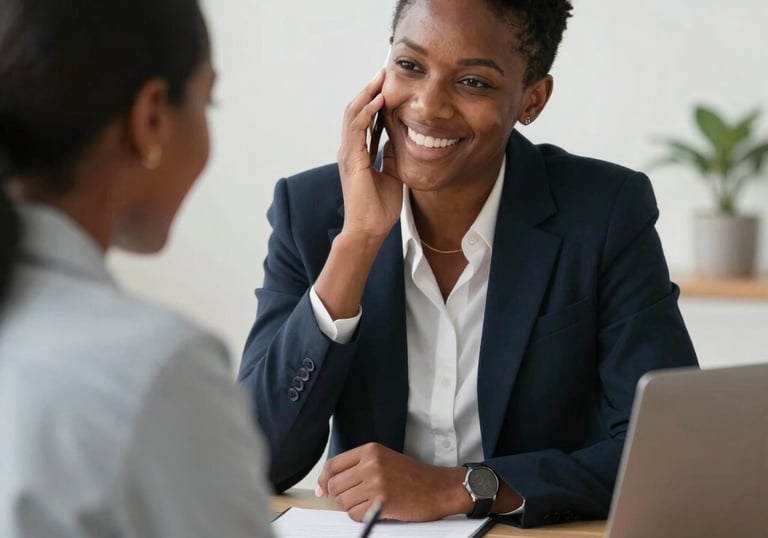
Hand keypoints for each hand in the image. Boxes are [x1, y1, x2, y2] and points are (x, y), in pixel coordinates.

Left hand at [316, 442, 468, 521]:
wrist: (439, 488)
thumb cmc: (413, 476)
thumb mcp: (384, 459)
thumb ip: (358, 466)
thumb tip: (327, 484)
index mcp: (370, 450)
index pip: (333, 465)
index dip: (323, 480)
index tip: (321, 490)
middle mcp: (371, 464)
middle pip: (335, 486)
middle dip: (340, 497)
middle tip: (355, 499)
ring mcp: (376, 482)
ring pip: (343, 502)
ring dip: (352, 508)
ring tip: (369, 504)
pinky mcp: (382, 502)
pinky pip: (356, 515)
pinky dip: (362, 517)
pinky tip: (375, 511)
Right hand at [337, 69, 402, 241]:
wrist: (368, 230)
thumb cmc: (378, 208)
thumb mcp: (391, 174)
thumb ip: (391, 156)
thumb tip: (398, 140)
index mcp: (357, 154)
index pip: (363, 120)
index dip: (374, 101)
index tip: (387, 85)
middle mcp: (349, 150)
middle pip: (356, 111)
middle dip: (369, 90)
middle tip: (383, 72)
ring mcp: (348, 154)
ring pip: (353, 114)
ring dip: (367, 94)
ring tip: (380, 78)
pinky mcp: (352, 160)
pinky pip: (357, 129)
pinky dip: (368, 112)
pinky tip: (379, 100)